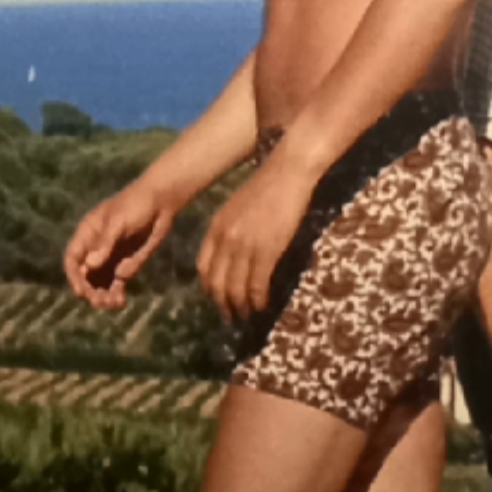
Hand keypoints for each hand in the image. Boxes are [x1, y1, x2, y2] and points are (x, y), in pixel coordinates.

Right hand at [64, 182, 175, 310]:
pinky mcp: (127, 264)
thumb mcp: (118, 222)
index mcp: (88, 235)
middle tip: (101, 301)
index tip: (81, 291)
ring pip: (100, 284)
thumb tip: (89, 265)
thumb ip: (105, 243)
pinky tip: (122, 301)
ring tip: (114, 303)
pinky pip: (118, 284)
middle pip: (85, 276)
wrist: (162, 202)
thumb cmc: (136, 205)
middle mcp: (97, 249)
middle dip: (91, 291)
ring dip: (103, 296)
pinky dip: (117, 294)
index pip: (73, 259)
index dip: (74, 276)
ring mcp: (112, 258)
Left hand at [196, 152, 314, 323]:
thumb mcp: (237, 208)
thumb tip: (232, 257)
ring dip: (241, 307)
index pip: (204, 268)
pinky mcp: (267, 251)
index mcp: (216, 228)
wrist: (287, 173)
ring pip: (236, 289)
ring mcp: (245, 246)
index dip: (210, 288)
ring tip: (248, 316)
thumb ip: (229, 231)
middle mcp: (226, 240)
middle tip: (232, 317)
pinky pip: (257, 285)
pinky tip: (263, 305)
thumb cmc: (267, 188)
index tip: (218, 299)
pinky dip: (258, 300)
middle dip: (223, 304)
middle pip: (217, 283)